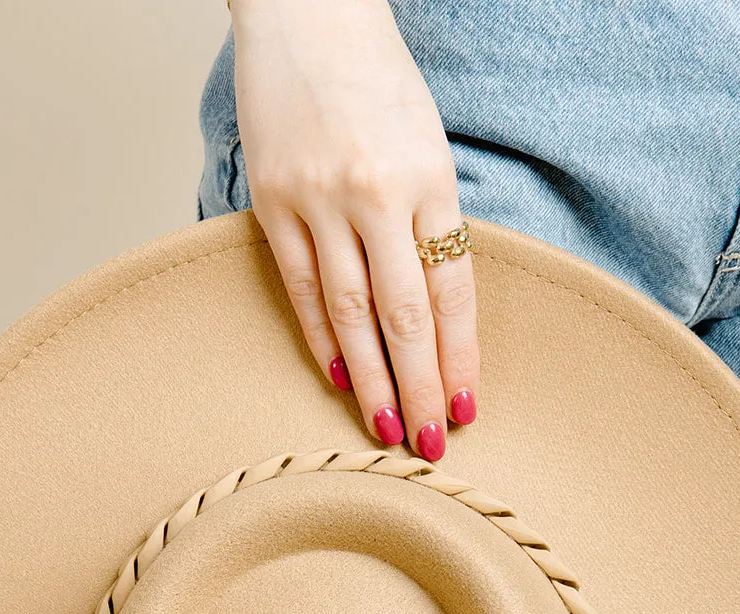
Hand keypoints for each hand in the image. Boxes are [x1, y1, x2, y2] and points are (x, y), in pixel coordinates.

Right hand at [229, 0, 478, 461]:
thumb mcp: (428, 144)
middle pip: (404, 315)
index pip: (451, 290)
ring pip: (351, 313)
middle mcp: (375, 192)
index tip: (466, 409)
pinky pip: (303, 288)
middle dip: (420, 387)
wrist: (308, 12)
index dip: (460, 358)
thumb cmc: (377, 83)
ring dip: (371, 380)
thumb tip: (435, 317)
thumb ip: (432, 222)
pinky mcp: (273, 201)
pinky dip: (323, 338)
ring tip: (387, 429)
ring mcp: (319, 199)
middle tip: (429, 445)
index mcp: (429, 177)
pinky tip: (339, 378)